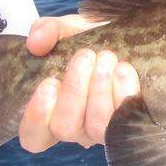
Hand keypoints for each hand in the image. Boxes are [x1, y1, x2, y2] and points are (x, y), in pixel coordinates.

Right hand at [18, 15, 140, 151]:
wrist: (131, 37)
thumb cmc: (91, 40)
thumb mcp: (67, 29)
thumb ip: (46, 31)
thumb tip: (35, 43)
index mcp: (52, 111)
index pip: (33, 136)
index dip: (36, 117)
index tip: (48, 83)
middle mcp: (76, 127)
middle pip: (65, 128)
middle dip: (74, 91)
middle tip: (85, 55)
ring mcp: (103, 130)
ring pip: (96, 127)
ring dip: (99, 91)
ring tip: (106, 58)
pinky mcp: (130, 122)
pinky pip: (125, 120)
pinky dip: (124, 92)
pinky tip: (123, 68)